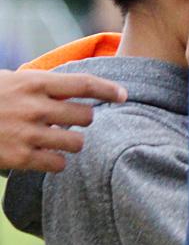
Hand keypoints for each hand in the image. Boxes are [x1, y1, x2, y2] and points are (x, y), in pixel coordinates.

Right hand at [0, 69, 125, 171]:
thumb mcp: (10, 80)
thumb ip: (39, 85)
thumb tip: (67, 88)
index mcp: (33, 83)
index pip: (83, 84)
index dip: (108, 89)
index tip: (122, 95)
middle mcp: (34, 108)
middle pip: (86, 116)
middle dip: (83, 119)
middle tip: (69, 120)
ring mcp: (28, 134)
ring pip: (77, 143)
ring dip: (72, 142)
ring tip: (56, 139)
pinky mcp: (20, 158)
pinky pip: (58, 164)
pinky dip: (55, 162)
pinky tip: (45, 156)